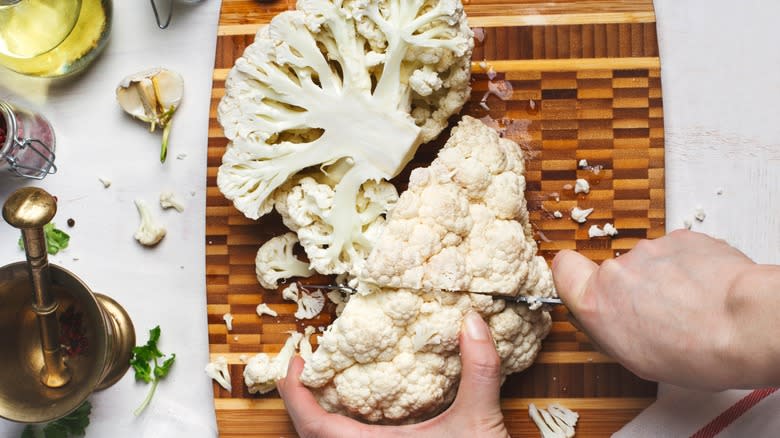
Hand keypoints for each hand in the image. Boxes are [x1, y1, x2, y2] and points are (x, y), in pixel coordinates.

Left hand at [277, 312, 508, 437]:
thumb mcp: (480, 423)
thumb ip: (478, 371)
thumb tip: (473, 322)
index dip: (296, 396)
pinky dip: (343, 431)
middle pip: (313, 437)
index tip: (294, 365)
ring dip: (322, 420)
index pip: (315, 427)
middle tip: (306, 370)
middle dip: (302, 404)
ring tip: (326, 388)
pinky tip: (362, 415)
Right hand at [553, 229, 779, 389]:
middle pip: (613, 273)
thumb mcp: (636, 359)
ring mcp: (649, 250)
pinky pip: (677, 253)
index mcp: (596, 303)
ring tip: (691, 305)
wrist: (744, 325)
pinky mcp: (681, 237)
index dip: (573, 276)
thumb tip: (609, 317)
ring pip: (648, 263)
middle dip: (633, 289)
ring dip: (664, 279)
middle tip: (660, 314)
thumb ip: (610, 327)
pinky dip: (688, 267)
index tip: (586, 285)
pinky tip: (705, 289)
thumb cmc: (697, 351)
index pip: (562, 269)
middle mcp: (617, 271)